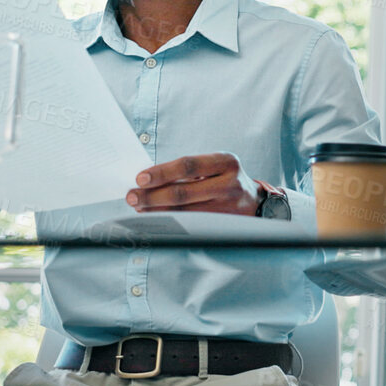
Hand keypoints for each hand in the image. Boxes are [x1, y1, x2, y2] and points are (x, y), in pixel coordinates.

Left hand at [127, 153, 263, 215]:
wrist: (253, 201)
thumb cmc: (224, 178)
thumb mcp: (214, 166)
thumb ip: (187, 169)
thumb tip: (148, 179)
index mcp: (226, 162)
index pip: (189, 165)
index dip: (162, 172)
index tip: (140, 178)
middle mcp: (230, 183)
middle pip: (184, 191)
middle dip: (153, 195)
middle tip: (132, 196)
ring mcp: (227, 206)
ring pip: (184, 211)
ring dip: (157, 210)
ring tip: (139, 207)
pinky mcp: (222, 224)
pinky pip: (189, 223)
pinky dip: (169, 220)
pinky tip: (155, 217)